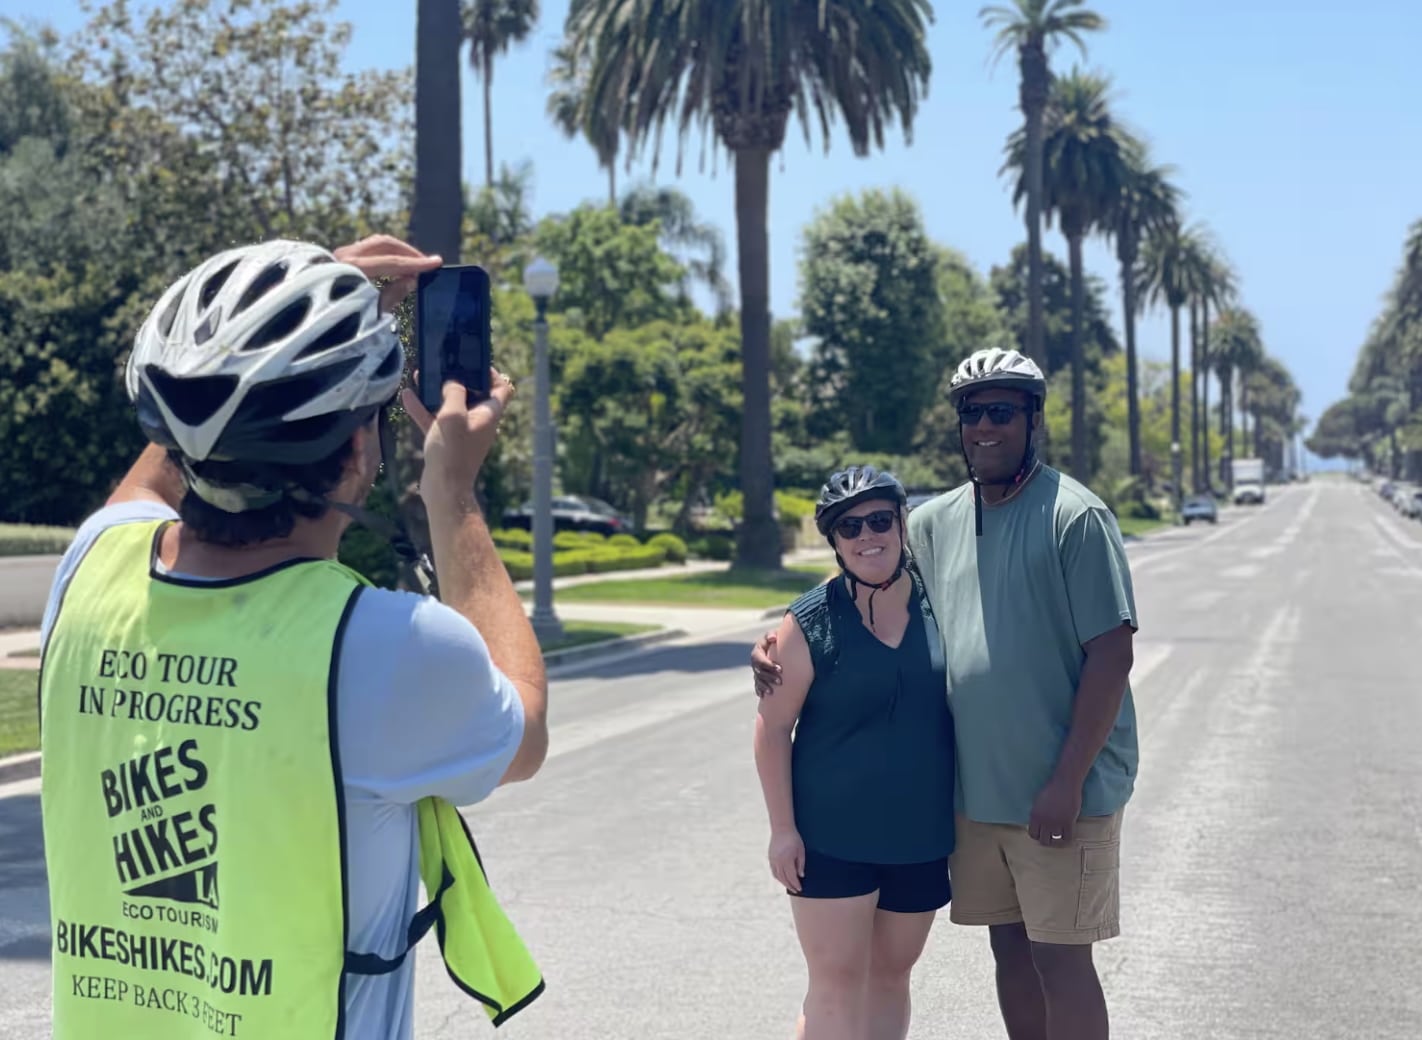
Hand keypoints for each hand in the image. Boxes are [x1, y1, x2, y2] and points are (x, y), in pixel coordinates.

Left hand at [333, 234, 441, 312]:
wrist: (304, 324)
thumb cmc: (338, 322)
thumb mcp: (370, 312)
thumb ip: (392, 294)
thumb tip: (410, 279)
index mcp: (353, 268)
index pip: (392, 262)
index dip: (416, 264)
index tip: (436, 263)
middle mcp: (344, 255)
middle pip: (384, 245)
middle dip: (408, 253)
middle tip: (425, 263)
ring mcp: (339, 254)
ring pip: (375, 244)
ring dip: (396, 252)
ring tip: (412, 264)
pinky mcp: (337, 258)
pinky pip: (366, 249)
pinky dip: (383, 254)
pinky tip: (394, 266)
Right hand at [402, 368, 514, 496]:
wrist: (443, 488)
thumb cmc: (452, 451)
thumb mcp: (453, 415)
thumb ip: (454, 392)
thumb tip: (453, 382)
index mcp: (489, 415)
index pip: (502, 389)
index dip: (492, 374)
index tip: (475, 364)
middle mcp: (479, 423)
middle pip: (474, 395)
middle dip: (458, 379)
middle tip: (444, 366)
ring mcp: (463, 433)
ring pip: (451, 407)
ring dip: (437, 392)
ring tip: (421, 375)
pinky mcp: (447, 442)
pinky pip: (436, 421)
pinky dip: (424, 409)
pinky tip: (407, 396)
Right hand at [751, 631, 780, 696]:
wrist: (775, 646)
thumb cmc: (776, 640)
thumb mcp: (772, 635)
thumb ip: (771, 634)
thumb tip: (773, 638)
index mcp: (757, 651)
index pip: (760, 659)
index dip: (769, 665)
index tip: (780, 669)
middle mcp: (755, 662)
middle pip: (759, 672)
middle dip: (769, 677)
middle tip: (780, 682)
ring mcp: (756, 671)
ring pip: (758, 680)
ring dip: (764, 686)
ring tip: (772, 692)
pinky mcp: (758, 677)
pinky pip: (757, 685)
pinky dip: (759, 690)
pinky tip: (763, 696)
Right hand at [768, 828, 805, 892]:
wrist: (782, 828)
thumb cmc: (794, 839)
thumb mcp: (801, 851)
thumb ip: (800, 864)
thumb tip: (801, 876)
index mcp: (786, 859)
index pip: (791, 876)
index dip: (796, 884)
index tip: (800, 889)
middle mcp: (778, 861)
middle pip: (783, 878)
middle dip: (790, 885)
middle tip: (796, 890)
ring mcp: (773, 860)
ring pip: (777, 876)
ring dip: (783, 882)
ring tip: (790, 886)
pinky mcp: (770, 858)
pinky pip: (773, 871)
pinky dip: (778, 876)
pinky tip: (783, 878)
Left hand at [1028, 776, 1082, 846]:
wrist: (1064, 784)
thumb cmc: (1051, 790)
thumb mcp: (1038, 802)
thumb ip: (1038, 814)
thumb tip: (1039, 825)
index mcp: (1035, 816)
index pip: (1033, 834)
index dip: (1038, 835)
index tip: (1042, 834)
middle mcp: (1044, 821)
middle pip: (1044, 840)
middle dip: (1047, 840)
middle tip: (1051, 838)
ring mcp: (1057, 823)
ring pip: (1056, 841)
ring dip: (1057, 840)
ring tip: (1059, 838)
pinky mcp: (1069, 822)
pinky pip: (1067, 837)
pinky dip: (1067, 839)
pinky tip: (1067, 836)